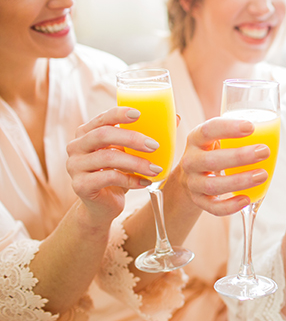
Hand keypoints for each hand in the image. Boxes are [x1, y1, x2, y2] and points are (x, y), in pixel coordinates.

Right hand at [66, 107, 156, 225]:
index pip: (102, 118)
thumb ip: (146, 136)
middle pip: (103, 135)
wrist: (102, 206)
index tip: (139, 114)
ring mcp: (74, 166)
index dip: (119, 114)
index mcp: (86, 133)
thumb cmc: (117, 173)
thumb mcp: (130, 153)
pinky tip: (145, 182)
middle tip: (155, 146)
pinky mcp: (80, 185)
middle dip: (132, 138)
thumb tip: (176, 119)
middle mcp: (76, 147)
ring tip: (156, 169)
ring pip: (107, 158)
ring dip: (136, 162)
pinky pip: (108, 178)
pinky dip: (130, 179)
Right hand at [179, 117, 270, 215]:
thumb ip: (238, 133)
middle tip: (264, 151)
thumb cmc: (215, 151)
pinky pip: (212, 207)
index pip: (209, 130)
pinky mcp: (198, 200)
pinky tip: (246, 199)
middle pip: (211, 160)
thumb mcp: (219, 137)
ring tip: (263, 175)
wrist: (193, 175)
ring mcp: (193, 182)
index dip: (228, 128)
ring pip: (213, 185)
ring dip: (239, 181)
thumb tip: (274, 125)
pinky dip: (229, 206)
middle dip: (240, 156)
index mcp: (197, 138)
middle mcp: (191, 160)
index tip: (251, 127)